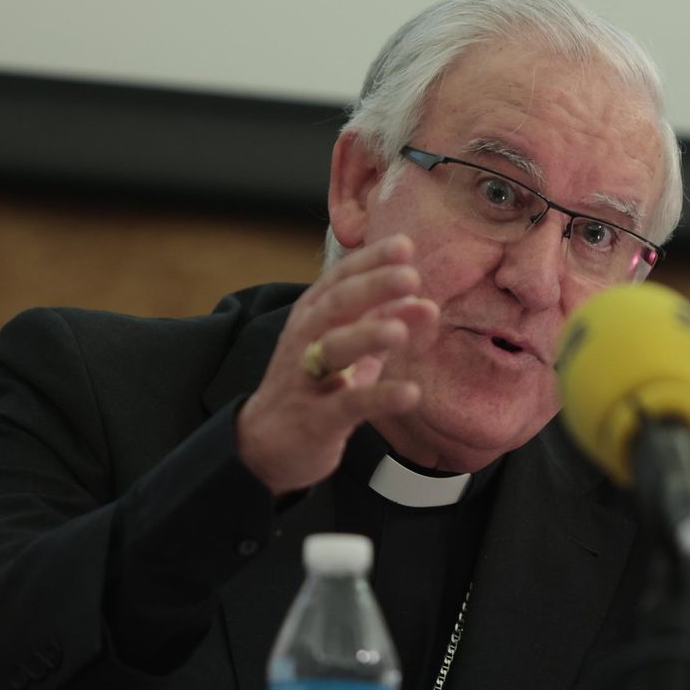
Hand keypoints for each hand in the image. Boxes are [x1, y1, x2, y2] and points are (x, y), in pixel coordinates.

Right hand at [236, 235, 438, 495]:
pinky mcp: (316, 419)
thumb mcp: (351, 348)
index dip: (371, 261)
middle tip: (410, 275)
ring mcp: (307, 379)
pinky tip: (411, 393)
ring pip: (334, 349)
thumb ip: (383, 320)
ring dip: (368, 335)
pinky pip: (348, 405)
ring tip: (401, 329)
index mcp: (313, 316)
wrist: (267, 444)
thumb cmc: (316, 385)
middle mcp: (305, 340)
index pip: (340, 279)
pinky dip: (380, 397)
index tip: (405, 244)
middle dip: (372, 287)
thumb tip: (421, 295)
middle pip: (336, 305)